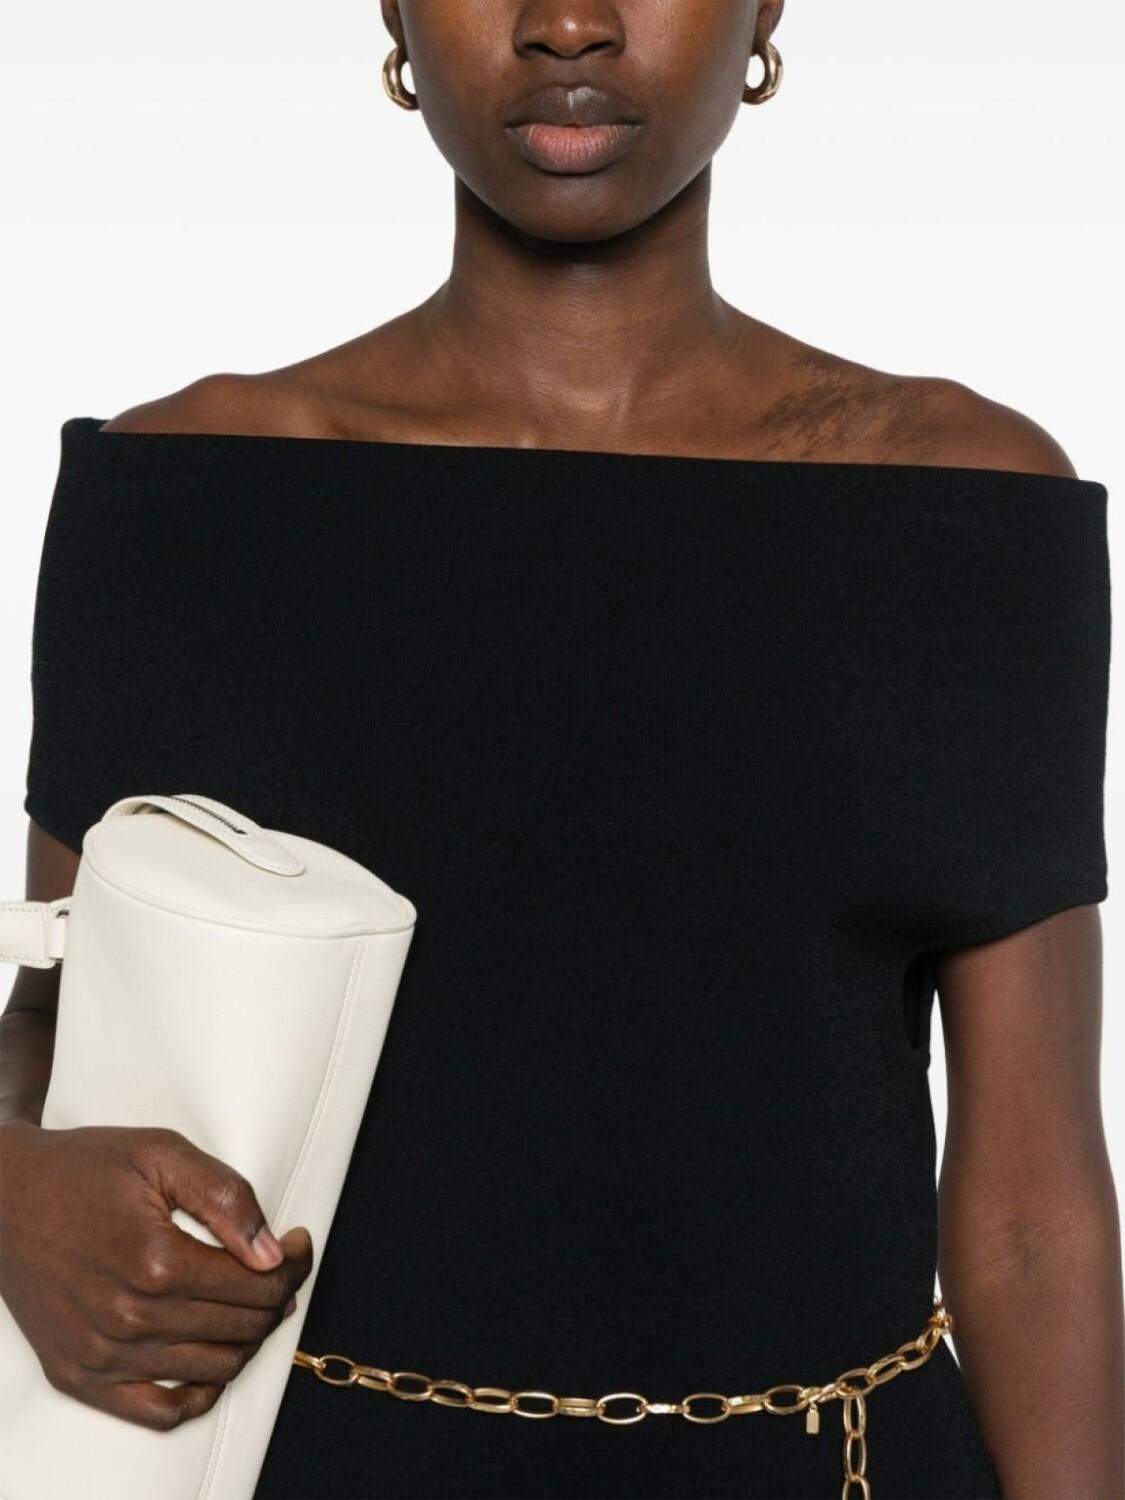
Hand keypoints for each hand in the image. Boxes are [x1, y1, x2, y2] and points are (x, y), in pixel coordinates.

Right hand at [0, 1120, 313, 1430]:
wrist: (3, 1196)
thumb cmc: (83, 1169)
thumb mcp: (162, 1154)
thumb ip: (226, 1198)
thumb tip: (272, 1252)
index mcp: (156, 1261)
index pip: (259, 1284)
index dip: (293, 1263)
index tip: (297, 1244)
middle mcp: (129, 1319)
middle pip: (243, 1327)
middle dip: (276, 1296)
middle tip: (279, 1267)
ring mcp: (102, 1355)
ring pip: (214, 1369)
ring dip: (248, 1338)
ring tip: (249, 1301)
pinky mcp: (79, 1375)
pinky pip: (159, 1412)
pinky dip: (199, 1392)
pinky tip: (212, 1357)